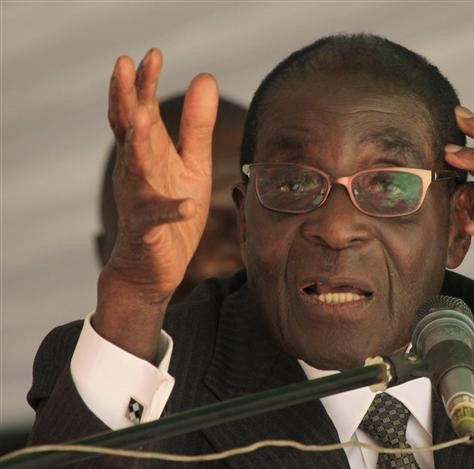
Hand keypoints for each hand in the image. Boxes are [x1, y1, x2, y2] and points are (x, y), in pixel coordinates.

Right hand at [95, 49, 218, 360]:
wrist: (153, 267)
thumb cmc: (172, 211)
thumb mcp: (191, 165)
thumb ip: (197, 126)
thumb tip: (206, 76)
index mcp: (148, 153)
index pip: (142, 111)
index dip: (144, 84)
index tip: (152, 54)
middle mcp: (136, 171)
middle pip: (128, 130)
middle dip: (127, 98)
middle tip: (125, 64)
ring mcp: (137, 199)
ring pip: (132, 169)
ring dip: (136, 144)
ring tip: (143, 120)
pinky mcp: (146, 230)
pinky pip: (156, 219)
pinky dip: (171, 211)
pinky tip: (187, 206)